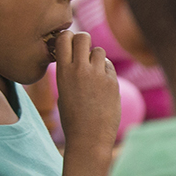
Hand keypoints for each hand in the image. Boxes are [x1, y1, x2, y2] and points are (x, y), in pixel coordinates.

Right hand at [52, 32, 121, 154]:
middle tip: (82, 52)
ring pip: (99, 50)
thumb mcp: (63, 92)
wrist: (89, 138)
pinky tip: (102, 87)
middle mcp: (80, 69)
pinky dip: (106, 72)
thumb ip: (70, 72)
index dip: (67, 38)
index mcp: (63, 71)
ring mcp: (98, 75)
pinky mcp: (113, 82)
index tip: (68, 46)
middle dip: (83, 41)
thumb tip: (78, 56)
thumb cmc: (72, 118)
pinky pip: (109, 66)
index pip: (64, 38)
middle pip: (84, 37)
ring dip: (96, 58)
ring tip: (93, 74)